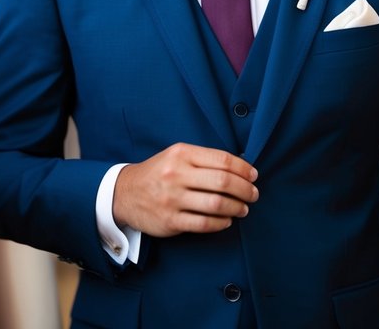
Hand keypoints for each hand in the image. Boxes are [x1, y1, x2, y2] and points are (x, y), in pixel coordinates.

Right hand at [112, 143, 258, 237]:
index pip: (222, 160)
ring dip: (237, 207)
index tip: (253, 176)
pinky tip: (227, 220)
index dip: (243, 169)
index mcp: (181, 154)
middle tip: (253, 195)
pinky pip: (204, 223)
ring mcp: (172, 198)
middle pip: (223, 182)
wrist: (124, 193)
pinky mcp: (170, 220)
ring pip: (217, 204)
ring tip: (243, 209)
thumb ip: (203, 159)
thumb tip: (240, 169)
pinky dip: (222, 223)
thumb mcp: (176, 156)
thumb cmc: (159, 173)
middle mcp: (176, 174)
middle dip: (245, 190)